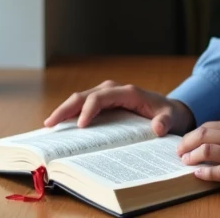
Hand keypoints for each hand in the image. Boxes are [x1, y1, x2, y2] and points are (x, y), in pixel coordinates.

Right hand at [42, 79, 195, 136]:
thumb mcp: (170, 118)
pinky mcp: (103, 103)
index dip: (89, 109)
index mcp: (127, 92)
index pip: (101, 97)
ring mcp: (106, 95)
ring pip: (80, 99)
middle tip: (51, 124)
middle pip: (84, 96)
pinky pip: (83, 106)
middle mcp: (113, 90)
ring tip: (49, 125)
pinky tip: (60, 126)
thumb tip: (157, 128)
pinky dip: (70, 114)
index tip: (81, 126)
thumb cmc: (168, 114)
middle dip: (66, 108)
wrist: (169, 110)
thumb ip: (165, 122)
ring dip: (64, 111)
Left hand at [175, 117, 219, 194]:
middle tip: (180, 150)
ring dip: (192, 156)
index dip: (195, 133)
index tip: (188, 140)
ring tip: (185, 161)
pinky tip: (198, 174)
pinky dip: (206, 172)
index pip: (211, 125)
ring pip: (208, 151)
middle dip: (187, 142)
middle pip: (204, 135)